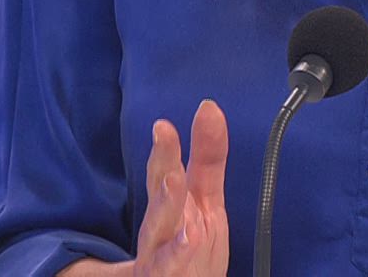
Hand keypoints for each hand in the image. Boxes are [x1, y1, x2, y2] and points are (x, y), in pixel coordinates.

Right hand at [132, 100, 230, 276]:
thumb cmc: (191, 247)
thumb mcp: (205, 199)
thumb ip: (208, 158)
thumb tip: (209, 108)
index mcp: (171, 204)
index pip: (165, 170)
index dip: (166, 148)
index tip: (164, 124)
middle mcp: (159, 226)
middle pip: (159, 191)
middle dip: (161, 164)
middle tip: (163, 135)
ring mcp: (159, 252)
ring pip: (158, 227)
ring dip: (165, 203)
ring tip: (173, 180)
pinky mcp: (164, 275)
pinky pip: (168, 264)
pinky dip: (177, 251)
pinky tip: (189, 236)